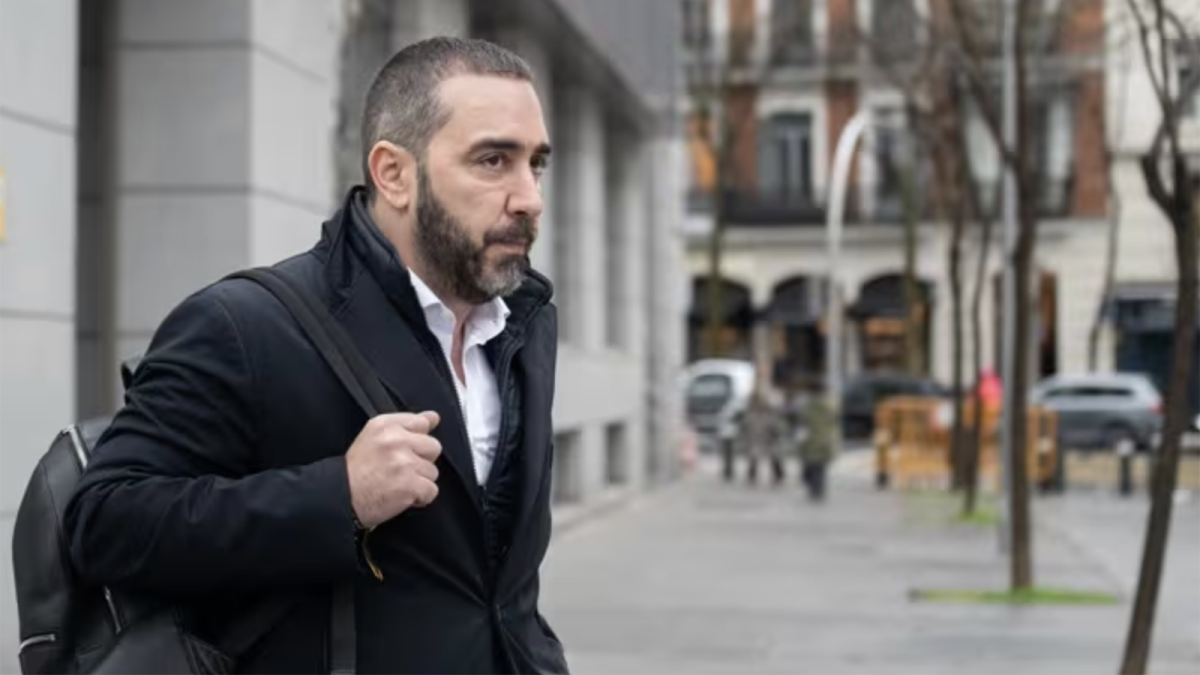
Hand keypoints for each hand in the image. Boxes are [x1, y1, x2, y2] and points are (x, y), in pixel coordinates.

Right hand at [345, 411, 441, 528]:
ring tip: (398, 484)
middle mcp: (396, 440)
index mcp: (386, 425)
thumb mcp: (373, 437)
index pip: (422, 423)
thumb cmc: (356, 471)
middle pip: (433, 447)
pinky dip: (421, 498)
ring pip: (432, 471)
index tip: (407, 450)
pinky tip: (403, 496)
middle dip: (422, 461)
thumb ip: (405, 425)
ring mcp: (404, 462)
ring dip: (420, 481)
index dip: (418, 440)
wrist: (341, 496)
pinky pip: (431, 490)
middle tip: (401, 470)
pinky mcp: (409, 484)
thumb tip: (433, 417)